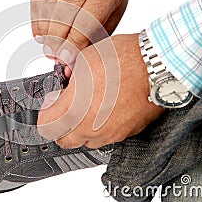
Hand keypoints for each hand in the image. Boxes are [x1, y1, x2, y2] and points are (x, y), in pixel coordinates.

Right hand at [31, 0, 129, 67]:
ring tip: (46, 44)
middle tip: (52, 54)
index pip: (86, 22)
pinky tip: (40, 29)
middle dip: (56, 39)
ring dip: (44, 30)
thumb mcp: (111, 14)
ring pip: (48, 6)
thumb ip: (93, 39)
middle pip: (64, 14)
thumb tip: (71, 65)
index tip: (64, 60)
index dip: (73, 44)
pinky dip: (36, 16)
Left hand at [37, 34, 164, 148]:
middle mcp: (90, 127)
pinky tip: (108, 109)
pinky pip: (107, 137)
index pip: (45, 126)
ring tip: (90, 107)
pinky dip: (102, 128)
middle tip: (67, 108)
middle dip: (60, 125)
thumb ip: (70, 77)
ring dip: (81, 128)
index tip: (51, 104)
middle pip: (63, 140)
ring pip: (86, 141)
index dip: (45, 113)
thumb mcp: (84, 60)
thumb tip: (66, 81)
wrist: (156, 67)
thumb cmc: (123, 59)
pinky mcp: (126, 134)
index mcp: (74, 109)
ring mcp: (109, 133)